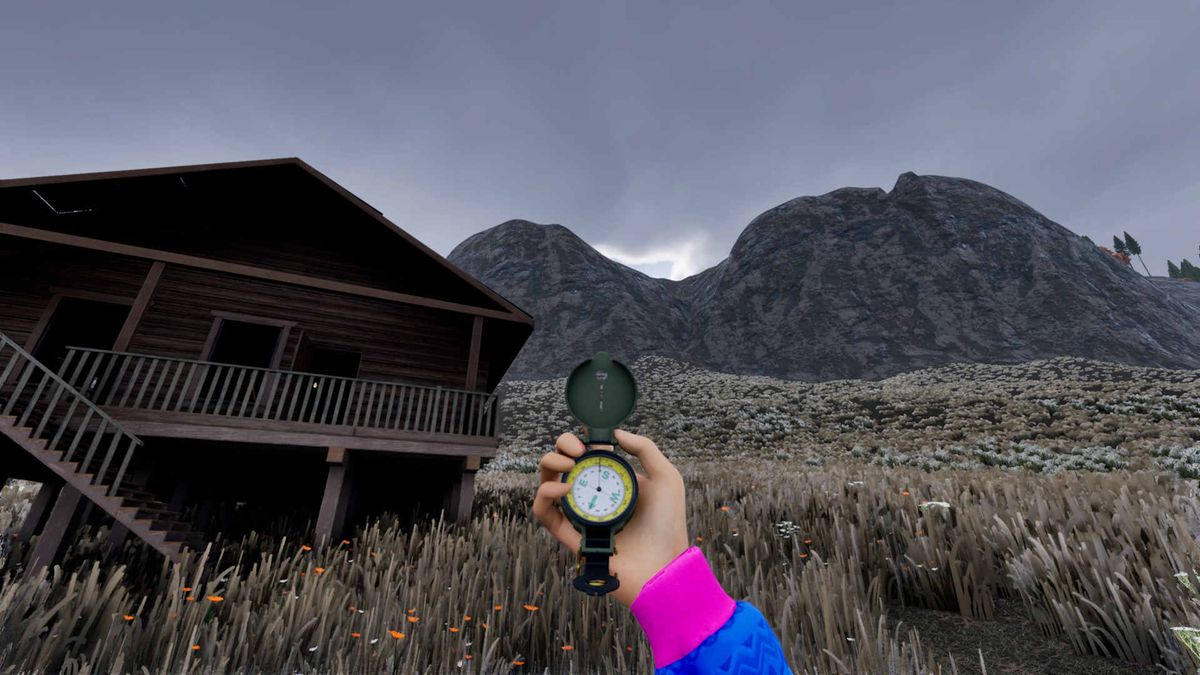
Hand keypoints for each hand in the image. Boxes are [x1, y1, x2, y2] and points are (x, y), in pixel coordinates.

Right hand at [532, 428, 689, 606]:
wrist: (662, 567)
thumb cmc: (667, 526)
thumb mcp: (666, 478)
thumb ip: (645, 449)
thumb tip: (615, 433)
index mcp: (612, 483)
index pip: (586, 455)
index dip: (581, 441)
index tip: (590, 439)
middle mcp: (593, 497)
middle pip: (562, 465)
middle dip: (560, 448)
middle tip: (575, 450)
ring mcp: (580, 516)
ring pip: (547, 485)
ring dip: (549, 465)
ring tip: (567, 464)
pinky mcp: (569, 536)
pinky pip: (544, 513)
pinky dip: (545, 495)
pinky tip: (563, 487)